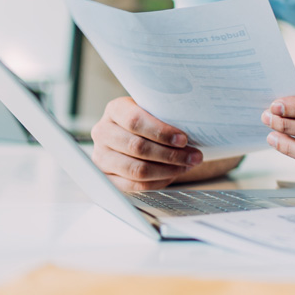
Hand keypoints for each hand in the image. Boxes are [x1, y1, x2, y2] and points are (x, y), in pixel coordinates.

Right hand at [91, 96, 205, 190]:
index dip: (161, 132)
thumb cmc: (149, 119)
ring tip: (186, 165)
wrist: (133, 132)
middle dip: (170, 154)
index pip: (135, 121)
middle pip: (137, 147)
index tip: (183, 139)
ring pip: (136, 169)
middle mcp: (103, 132)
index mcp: (115, 110)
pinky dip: (157, 181)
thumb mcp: (155, 109)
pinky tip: (173, 175)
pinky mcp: (106, 177)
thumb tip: (194, 126)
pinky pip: (133, 185)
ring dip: (167, 170)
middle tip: (194, 156)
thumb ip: (166, 115)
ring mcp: (101, 156)